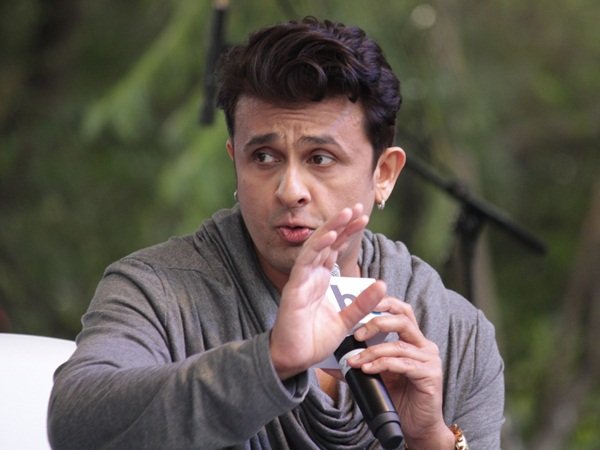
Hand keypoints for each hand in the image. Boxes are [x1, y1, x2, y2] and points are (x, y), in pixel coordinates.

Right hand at [269, 204, 385, 379]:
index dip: (348, 232)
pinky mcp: (294, 289)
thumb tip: (382, 285)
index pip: (335, 249)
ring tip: (346, 213)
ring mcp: (301, 280)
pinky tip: (329, 235)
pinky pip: (305, 263)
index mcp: (321, 279)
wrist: (294, 359)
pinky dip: (317, 247)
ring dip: (331, 228)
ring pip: (315, 246)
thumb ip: (361, 303)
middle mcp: (311, 275)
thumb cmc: (313, 339)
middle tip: (357, 207)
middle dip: (342, 223)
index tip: (363, 218)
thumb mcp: (346, 321)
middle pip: (327, 242)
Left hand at [349, 297, 454, 448]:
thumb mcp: (377, 376)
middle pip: (403, 320)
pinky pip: (403, 364)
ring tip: (354, 360)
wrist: (416, 427)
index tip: (361, 305)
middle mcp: (424, 346)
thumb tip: (333, 361)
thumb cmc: (398, 398)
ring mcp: (429, 359)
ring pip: (398, 345)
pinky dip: (382, 365)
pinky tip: (367, 369)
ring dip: (372, 351)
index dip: (384, 303)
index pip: (402, 312)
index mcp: (413, 340)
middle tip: (356, 333)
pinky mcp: (430, 375)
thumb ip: (361, 363)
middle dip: (377, 322)